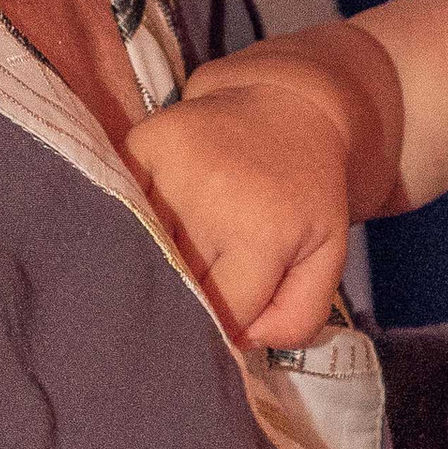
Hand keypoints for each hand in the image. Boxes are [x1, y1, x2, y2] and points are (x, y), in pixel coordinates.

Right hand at [126, 60, 353, 345]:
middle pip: (176, 284)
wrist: (291, 107)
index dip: (219, 327)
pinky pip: (119, 203)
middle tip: (189, 298)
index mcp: (261, 233)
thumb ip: (295, 317)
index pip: (218, 312)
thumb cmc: (306, 197)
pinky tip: (152, 219)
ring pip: (140, 248)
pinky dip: (129, 220)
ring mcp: (171, 166)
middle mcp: (211, 198)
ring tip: (174, 254)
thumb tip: (234, 341)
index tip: (221, 322)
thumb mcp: (327, 262)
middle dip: (183, 299)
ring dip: (152, 260)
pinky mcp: (143, 141)